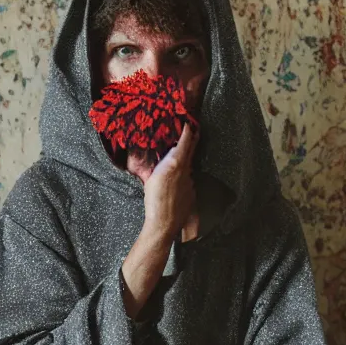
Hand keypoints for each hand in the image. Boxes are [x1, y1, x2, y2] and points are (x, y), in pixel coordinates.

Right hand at [142, 124, 197, 241]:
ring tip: (177, 162)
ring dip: (184, 163)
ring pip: (188, 168)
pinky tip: (176, 185)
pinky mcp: (192, 193)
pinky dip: (183, 179)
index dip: (188, 131)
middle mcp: (186, 170)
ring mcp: (190, 182)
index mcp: (175, 163)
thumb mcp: (151, 178)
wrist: (165, 221)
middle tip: (194, 131)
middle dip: (192, 140)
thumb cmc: (154, 199)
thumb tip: (164, 162)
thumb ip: (160, 167)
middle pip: (190, 151)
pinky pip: (188, 181)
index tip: (189, 123)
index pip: (184, 143)